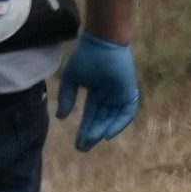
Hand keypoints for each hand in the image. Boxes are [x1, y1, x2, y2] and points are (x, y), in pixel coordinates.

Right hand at [55, 35, 138, 150]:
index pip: (91, 116)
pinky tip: (108, 133)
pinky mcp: (129, 92)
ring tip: (93, 141)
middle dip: (93, 134)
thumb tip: (61, 117)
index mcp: (96, 93)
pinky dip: (119, 123)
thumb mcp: (72, 79)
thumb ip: (67, 98)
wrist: (103, 43)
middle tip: (84, 148)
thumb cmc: (87, 57)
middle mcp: (109, 97)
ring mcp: (120, 95)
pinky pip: (126, 112)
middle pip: (102, 120)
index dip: (84, 130)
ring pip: (113, 118)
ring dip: (104, 131)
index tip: (77, 144)